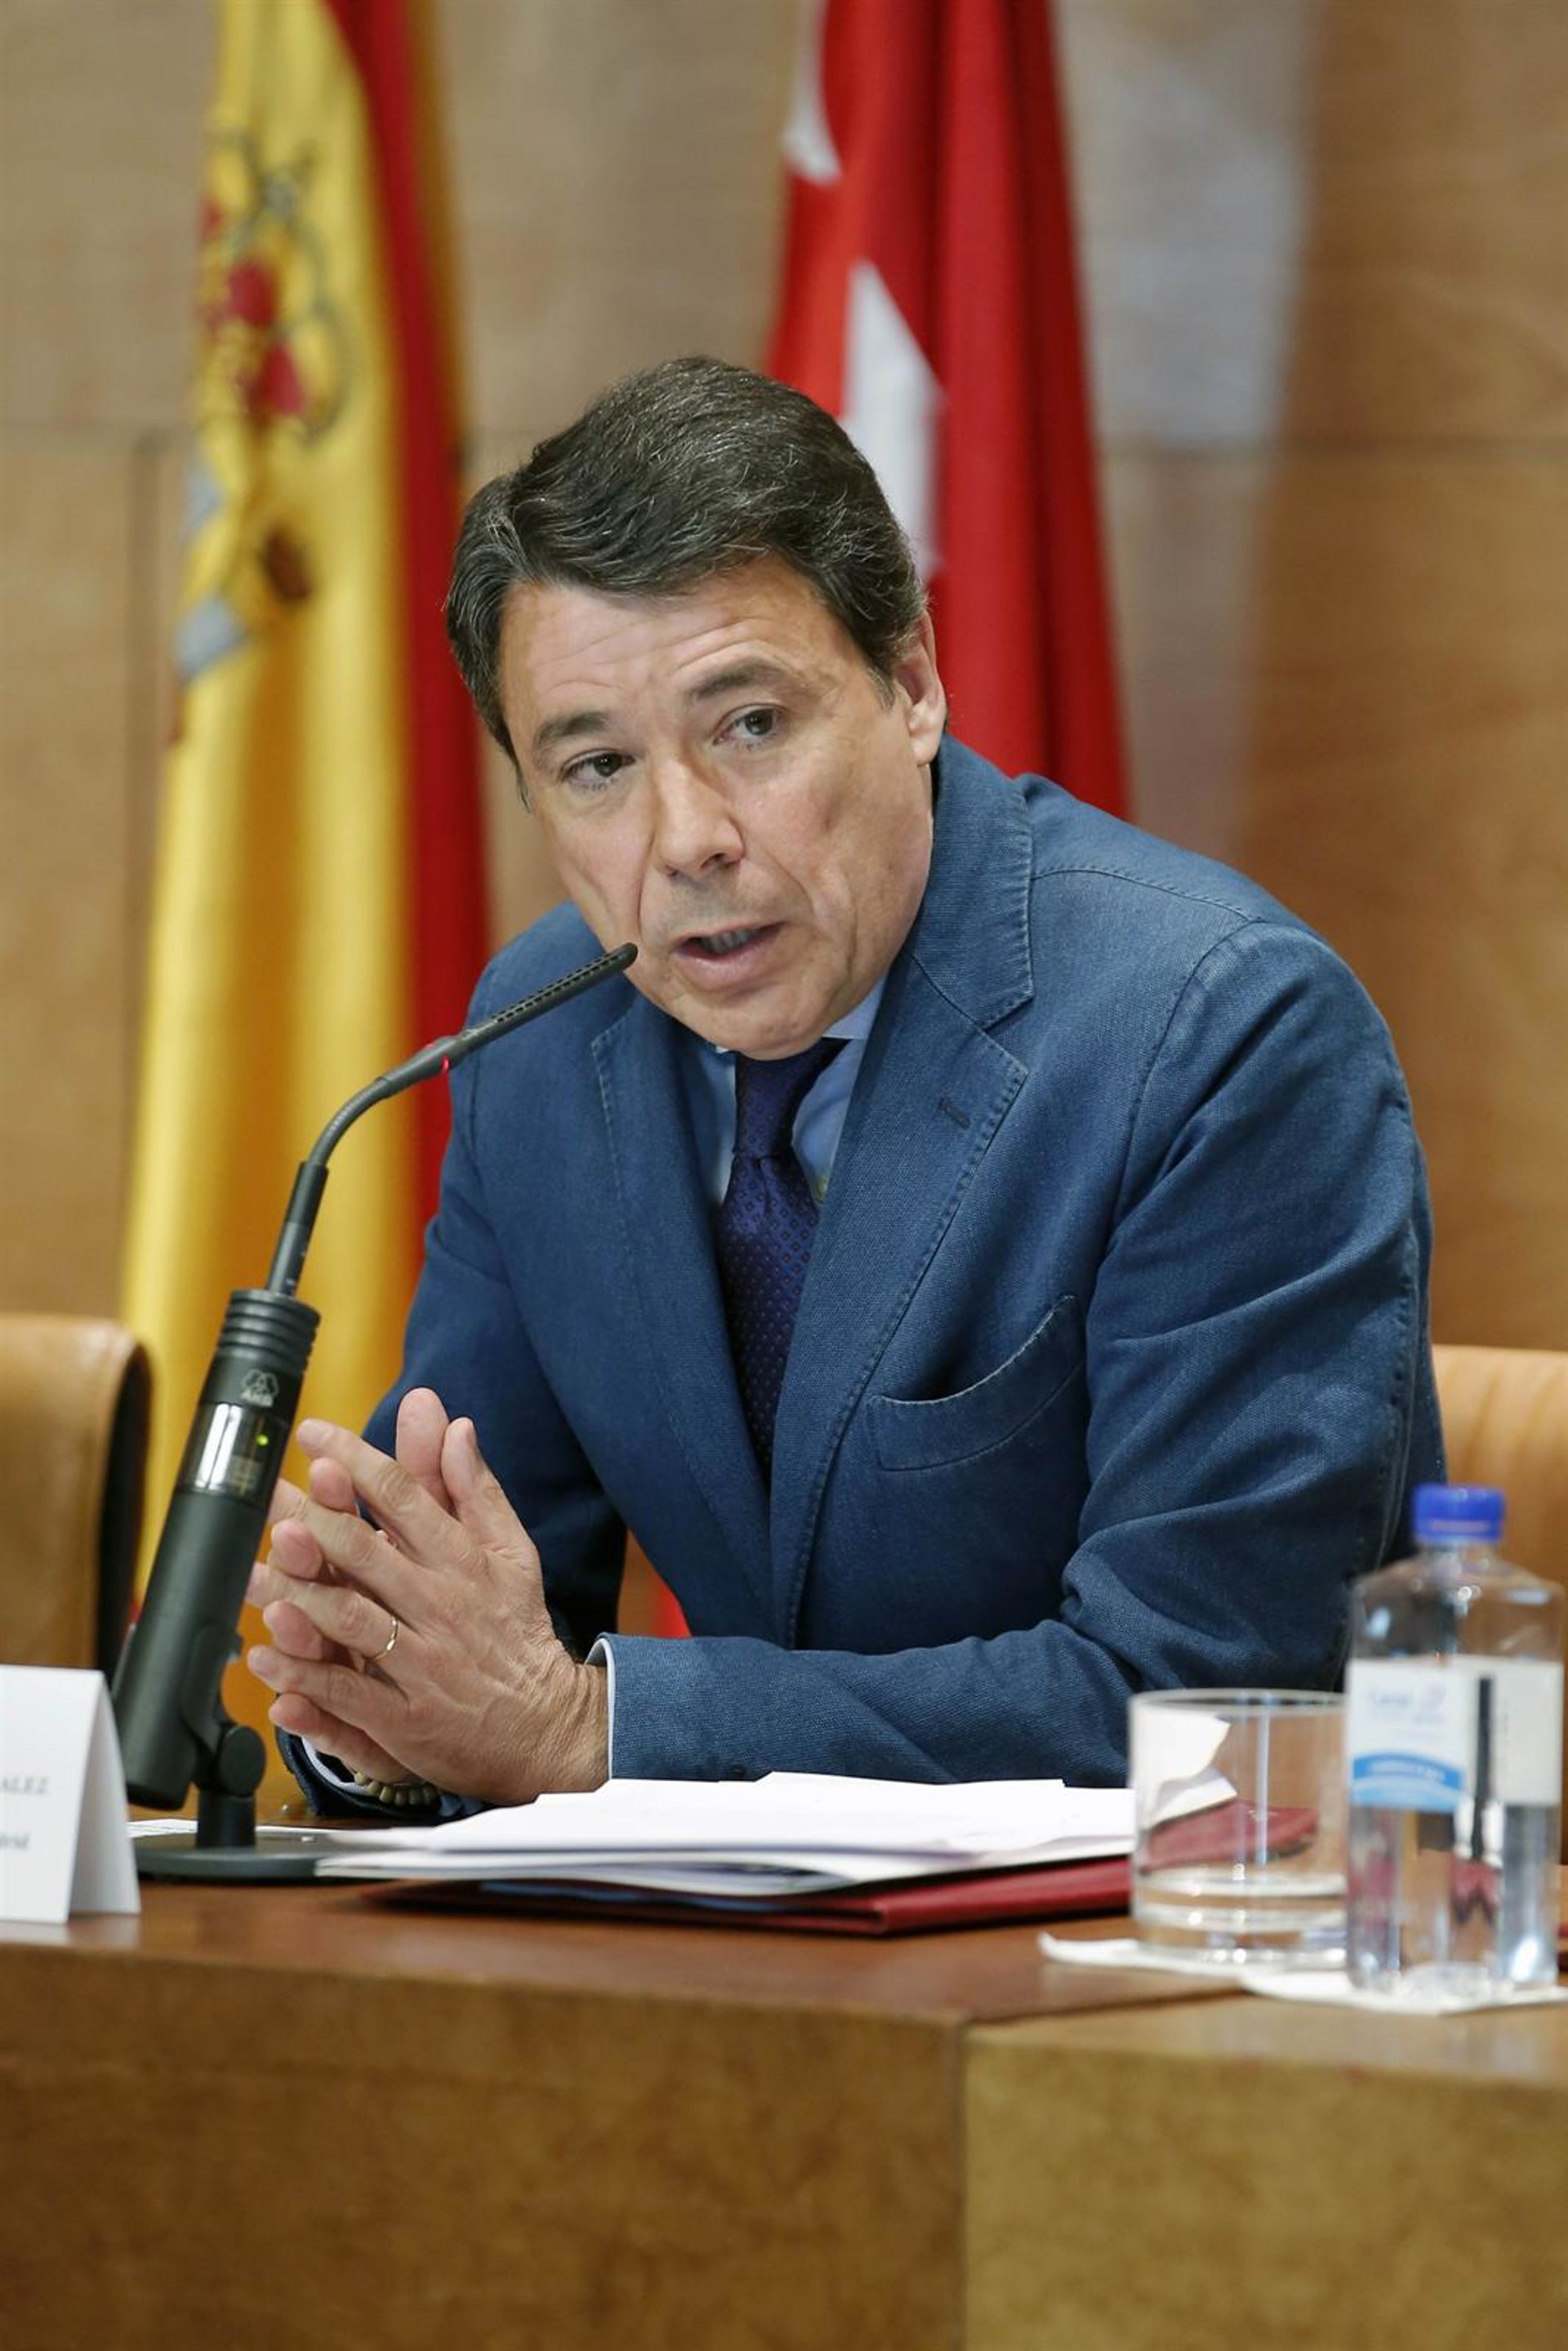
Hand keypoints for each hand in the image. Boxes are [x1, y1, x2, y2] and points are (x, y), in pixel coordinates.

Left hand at [246, 1396, 607, 1802]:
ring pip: (349, 1621)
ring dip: (297, 1594)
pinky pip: (349, 1696)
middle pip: (365, 1553)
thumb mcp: (511, 1552)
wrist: (547, 1723)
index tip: (314, 1436)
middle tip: (268, 1497)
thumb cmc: (518, 1631)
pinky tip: (268, 1658)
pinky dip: (307, 1679)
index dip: (354, 1462)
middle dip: (311, 1520)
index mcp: (462, 1561)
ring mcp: (422, 1664)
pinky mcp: (407, 1720)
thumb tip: (455, 1426)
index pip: (403, 1498)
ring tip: (251, 1572)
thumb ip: (475, 1489)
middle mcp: (440, 1606)